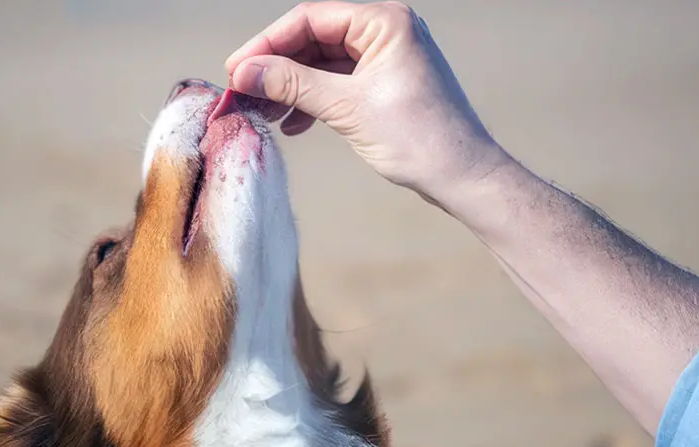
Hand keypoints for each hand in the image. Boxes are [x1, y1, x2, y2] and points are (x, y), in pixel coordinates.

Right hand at [225, 1, 510, 204]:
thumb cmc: (418, 138)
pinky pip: (338, 82)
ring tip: (264, 112)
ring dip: (291, 87)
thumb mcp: (347, 108)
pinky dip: (313, 100)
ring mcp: (386, 58)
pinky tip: (293, 125)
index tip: (237, 70)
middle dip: (277, 67)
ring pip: (323, 63)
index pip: (310, 18)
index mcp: (385, 22)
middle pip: (314, 39)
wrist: (461, 176)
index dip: (268, 43)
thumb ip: (293, 85)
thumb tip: (245, 73)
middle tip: (243, 92)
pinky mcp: (385, 84)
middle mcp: (386, 32)